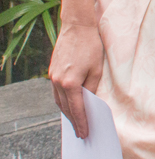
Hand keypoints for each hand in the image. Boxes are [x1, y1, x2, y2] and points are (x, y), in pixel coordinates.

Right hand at [48, 23, 104, 138]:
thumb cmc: (91, 46)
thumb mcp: (97, 69)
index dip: (82, 121)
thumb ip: (92, 87)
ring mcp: (52, 77)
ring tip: (76, 122)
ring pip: (59, 101)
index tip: (85, 132)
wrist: (77, 26)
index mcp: (71, 83)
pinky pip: (56, 92)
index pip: (77, 108)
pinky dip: (63, 101)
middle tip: (81, 132)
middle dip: (74, 120)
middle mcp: (58, 82)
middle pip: (66, 107)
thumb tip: (90, 101)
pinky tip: (69, 105)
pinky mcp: (52, 72)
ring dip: (67, 112)